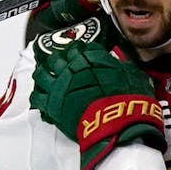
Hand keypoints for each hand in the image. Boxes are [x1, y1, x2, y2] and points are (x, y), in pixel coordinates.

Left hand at [31, 42, 163, 169]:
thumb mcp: (132, 75)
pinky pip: (37, 97)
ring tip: (44, 78)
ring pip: (42, 74)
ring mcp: (59, 85)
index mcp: (90, 57)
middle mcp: (71, 67)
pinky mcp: (52, 104)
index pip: (78, 47)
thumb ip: (121, 66)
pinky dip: (38, 98)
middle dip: (57, 61)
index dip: (77, 52)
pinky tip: (41, 99)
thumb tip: (120, 64)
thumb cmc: (127, 99)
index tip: (77, 55)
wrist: (116, 121)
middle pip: (56, 58)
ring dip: (43, 75)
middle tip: (59, 66)